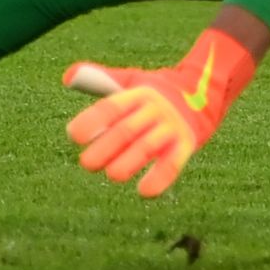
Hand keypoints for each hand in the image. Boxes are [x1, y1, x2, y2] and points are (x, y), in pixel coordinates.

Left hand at [61, 26, 258, 198]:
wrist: (202, 95)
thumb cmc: (154, 93)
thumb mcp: (131, 80)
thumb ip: (100, 79)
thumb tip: (67, 77)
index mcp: (137, 93)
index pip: (110, 107)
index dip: (91, 121)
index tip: (73, 136)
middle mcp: (154, 109)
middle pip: (126, 130)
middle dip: (104, 148)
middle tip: (86, 163)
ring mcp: (171, 127)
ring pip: (146, 148)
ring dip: (126, 163)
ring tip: (111, 174)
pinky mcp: (186, 145)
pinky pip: (173, 164)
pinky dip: (159, 179)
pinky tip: (144, 191)